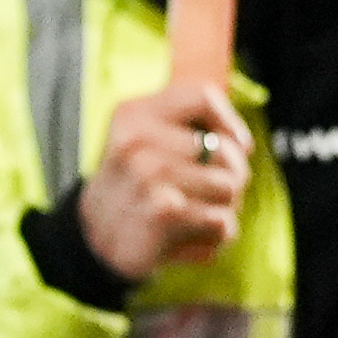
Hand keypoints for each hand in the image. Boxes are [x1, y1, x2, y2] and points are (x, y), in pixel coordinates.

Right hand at [76, 83, 246, 282]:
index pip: (202, 95)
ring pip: (230, 187)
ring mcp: (149, 175)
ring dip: (223, 208)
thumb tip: (242, 144)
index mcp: (134, 114)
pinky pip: (223, 222)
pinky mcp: (163, 212)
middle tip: (206, 192)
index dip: (228, 122)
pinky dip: (215, 236)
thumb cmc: (134, 187)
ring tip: (196, 213)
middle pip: (227, 150)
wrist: (95, 241)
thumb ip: (188, 124)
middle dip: (230, 176)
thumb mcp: (142, 138)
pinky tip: (191, 236)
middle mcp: (138, 140)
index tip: (232, 145)